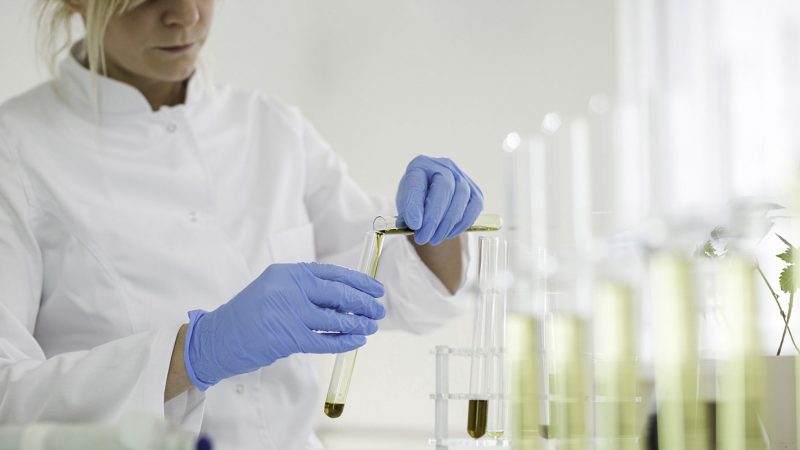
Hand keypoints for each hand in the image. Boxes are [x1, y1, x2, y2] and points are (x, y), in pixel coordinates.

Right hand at [183, 263, 384, 389]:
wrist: (218, 337)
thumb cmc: (249, 314)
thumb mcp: (275, 289)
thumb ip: (304, 289)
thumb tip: (346, 295)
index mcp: (288, 273)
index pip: (332, 274)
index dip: (359, 282)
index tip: (376, 289)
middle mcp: (289, 288)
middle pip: (338, 293)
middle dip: (363, 303)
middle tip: (379, 310)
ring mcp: (287, 313)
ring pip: (334, 318)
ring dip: (358, 323)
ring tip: (372, 326)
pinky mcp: (286, 337)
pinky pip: (324, 340)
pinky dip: (344, 341)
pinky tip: (356, 341)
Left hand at [396, 155, 483, 245]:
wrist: (430, 199)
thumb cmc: (415, 201)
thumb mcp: (404, 205)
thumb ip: (408, 212)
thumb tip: (417, 224)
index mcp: (420, 165)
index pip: (417, 183)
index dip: (415, 205)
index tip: (414, 225)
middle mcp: (443, 165)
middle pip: (444, 187)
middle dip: (434, 218)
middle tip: (423, 238)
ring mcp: (461, 176)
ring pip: (461, 196)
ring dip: (448, 223)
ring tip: (434, 238)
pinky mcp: (475, 190)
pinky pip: (475, 206)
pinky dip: (463, 223)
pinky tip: (449, 233)